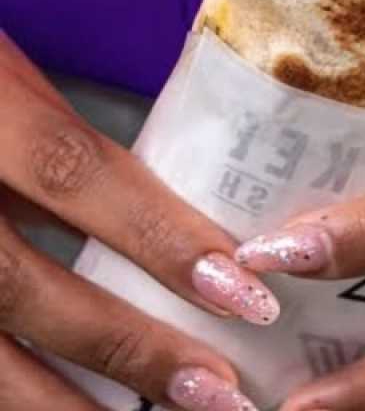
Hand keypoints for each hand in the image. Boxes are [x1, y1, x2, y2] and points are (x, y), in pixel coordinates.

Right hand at [0, 33, 277, 410]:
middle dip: (130, 349)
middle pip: (29, 288)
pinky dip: (13, 399)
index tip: (244, 291)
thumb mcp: (10, 83)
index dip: (162, 237)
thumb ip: (69, 148)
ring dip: (66, 407)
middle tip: (218, 393)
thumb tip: (164, 220)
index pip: (79, 176)